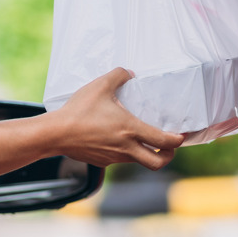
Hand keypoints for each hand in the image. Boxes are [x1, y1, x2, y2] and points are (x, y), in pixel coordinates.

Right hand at [49, 67, 184, 169]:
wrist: (55, 134)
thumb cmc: (78, 111)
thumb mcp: (100, 85)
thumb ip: (119, 75)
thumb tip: (129, 73)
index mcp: (130, 130)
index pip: (164, 142)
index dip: (178, 141)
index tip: (182, 135)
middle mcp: (126, 148)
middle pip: (157, 163)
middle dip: (168, 156)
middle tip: (169, 147)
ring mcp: (113, 158)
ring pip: (137, 161)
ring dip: (145, 153)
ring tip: (143, 139)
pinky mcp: (102, 162)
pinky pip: (119, 159)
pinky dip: (125, 152)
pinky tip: (116, 139)